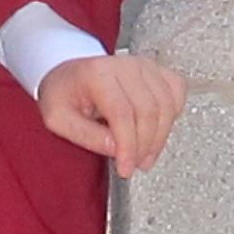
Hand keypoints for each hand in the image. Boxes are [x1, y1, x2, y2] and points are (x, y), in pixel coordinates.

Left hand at [36, 53, 185, 180]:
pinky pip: (176, 93)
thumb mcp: (57, 119)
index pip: (122, 114)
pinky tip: (156, 129)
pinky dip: (172, 115)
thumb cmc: (62, 92)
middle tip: (134, 165)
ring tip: (144, 155)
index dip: (128, 146)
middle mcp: (124, 66)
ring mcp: (143, 66)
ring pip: (166, 106)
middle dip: (144, 146)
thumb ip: (86, 135)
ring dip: (159, 138)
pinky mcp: (156, 70)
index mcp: (98, 74)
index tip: (126, 168)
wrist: (67, 71)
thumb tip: (117, 149)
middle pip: (148, 112)